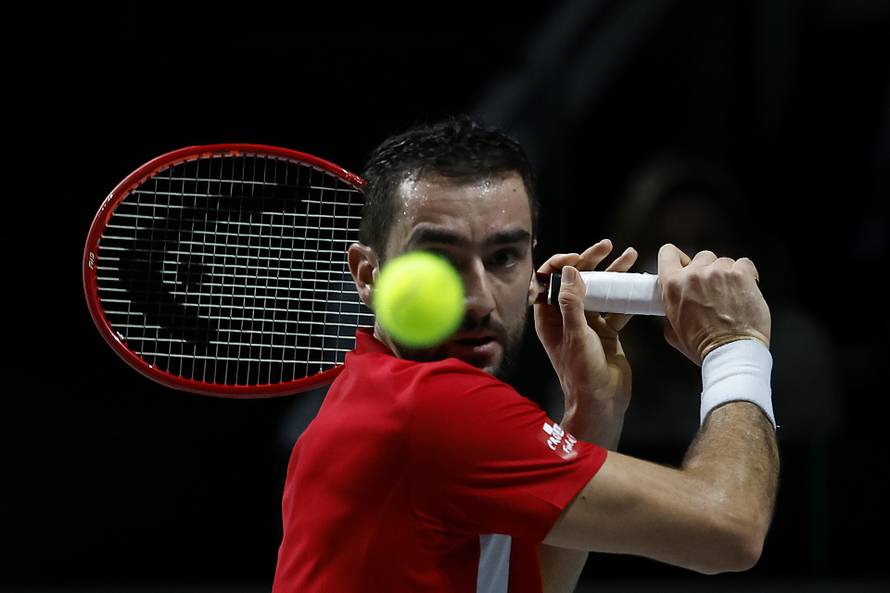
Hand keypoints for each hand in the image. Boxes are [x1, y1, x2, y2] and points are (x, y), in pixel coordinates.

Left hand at [534, 239, 637, 411]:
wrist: (602, 403)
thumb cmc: (583, 373)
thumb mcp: (577, 335)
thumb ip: (572, 302)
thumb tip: (569, 270)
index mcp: (549, 318)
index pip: (547, 281)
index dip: (560, 264)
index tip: (578, 257)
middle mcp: (566, 317)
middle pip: (575, 280)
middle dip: (590, 260)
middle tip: (608, 245)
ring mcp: (587, 323)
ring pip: (599, 290)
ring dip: (613, 272)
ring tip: (630, 255)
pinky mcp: (606, 331)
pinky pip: (615, 306)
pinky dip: (626, 294)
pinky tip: (639, 282)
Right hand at [657, 243, 770, 365]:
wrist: (731, 352)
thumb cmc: (703, 346)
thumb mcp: (672, 332)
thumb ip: (670, 311)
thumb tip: (675, 306)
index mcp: (672, 286)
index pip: (668, 253)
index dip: (678, 258)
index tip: (686, 265)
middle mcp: (693, 275)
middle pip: (701, 257)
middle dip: (707, 271)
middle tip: (713, 290)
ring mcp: (718, 272)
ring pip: (723, 261)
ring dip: (727, 275)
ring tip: (731, 295)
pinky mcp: (741, 274)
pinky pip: (744, 264)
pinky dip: (746, 275)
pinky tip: (745, 290)